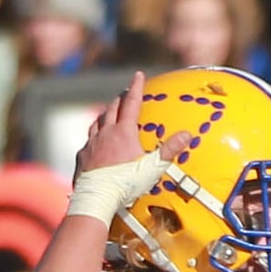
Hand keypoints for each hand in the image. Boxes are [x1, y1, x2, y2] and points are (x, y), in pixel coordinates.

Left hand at [75, 71, 190, 182]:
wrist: (97, 197)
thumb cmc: (126, 183)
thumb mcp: (152, 167)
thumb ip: (170, 150)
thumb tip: (188, 134)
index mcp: (124, 132)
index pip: (131, 103)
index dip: (136, 87)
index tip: (138, 74)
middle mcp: (105, 133)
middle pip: (112, 109)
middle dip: (120, 99)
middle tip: (124, 94)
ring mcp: (91, 144)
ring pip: (97, 122)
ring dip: (105, 115)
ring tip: (108, 114)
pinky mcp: (82, 156)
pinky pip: (88, 141)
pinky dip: (93, 137)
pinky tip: (94, 142)